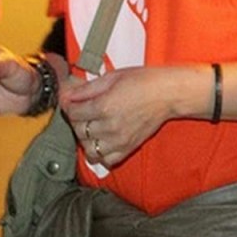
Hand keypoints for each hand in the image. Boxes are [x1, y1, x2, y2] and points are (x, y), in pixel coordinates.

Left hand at [60, 66, 195, 167]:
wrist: (168, 93)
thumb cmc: (144, 81)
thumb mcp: (113, 77)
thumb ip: (87, 88)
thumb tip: (67, 94)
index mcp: (104, 106)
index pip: (73, 113)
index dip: (69, 105)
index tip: (71, 101)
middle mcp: (110, 126)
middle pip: (78, 130)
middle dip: (77, 120)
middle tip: (83, 110)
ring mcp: (119, 140)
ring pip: (88, 148)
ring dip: (86, 138)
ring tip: (92, 126)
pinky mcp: (127, 148)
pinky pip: (105, 160)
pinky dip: (100, 153)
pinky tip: (103, 140)